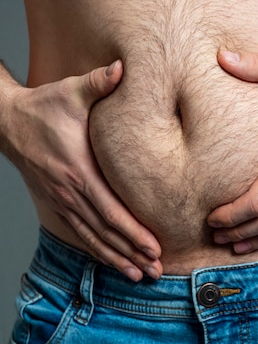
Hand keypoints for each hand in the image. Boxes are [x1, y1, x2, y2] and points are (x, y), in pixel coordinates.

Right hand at [6, 61, 161, 280]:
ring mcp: (63, 201)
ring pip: (93, 238)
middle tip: (156, 271)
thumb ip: (98, 83)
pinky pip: (81, 233)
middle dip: (132, 253)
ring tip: (138, 276)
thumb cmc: (45, 107)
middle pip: (106, 232)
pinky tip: (112, 261)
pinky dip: (98, 250)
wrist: (9, 123)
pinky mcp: (58, 204)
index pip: (111, 211)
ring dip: (116, 258)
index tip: (153, 248)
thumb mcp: (71, 92)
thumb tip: (121, 67)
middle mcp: (71, 193)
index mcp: (80, 171)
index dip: (133, 233)